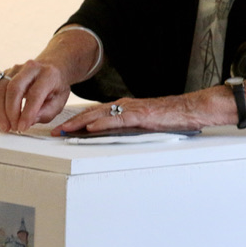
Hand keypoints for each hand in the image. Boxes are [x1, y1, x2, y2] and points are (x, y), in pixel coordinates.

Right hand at [0, 27, 101, 132]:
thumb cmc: (55, 87)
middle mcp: (30, 68)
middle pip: (14, 88)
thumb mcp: (59, 101)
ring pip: (0, 87)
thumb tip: (28, 121)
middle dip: (10, 112)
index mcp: (48, 74)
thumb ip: (46, 112)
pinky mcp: (4, 72)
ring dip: (0, 109)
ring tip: (5, 125)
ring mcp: (15, 68)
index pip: (35, 94)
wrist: (52, 68)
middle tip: (12, 128)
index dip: (27, 113)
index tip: (22, 127)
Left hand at [55, 93, 213, 134]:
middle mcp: (125, 106)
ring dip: (80, 123)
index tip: (63, 129)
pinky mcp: (139, 116)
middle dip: (72, 122)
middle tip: (55, 131)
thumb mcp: (145, 125)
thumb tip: (114, 140)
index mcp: (125, 108)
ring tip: (65, 130)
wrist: (190, 109)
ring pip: (100, 115)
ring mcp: (131, 110)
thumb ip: (130, 129)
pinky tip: (90, 128)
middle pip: (92, 113)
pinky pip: (116, 120)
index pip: (96, 114)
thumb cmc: (171, 119)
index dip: (78, 121)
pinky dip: (101, 123)